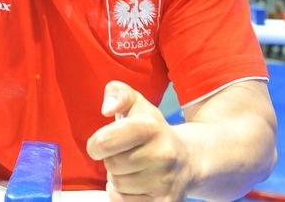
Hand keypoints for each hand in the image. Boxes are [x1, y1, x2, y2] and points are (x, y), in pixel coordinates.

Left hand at [87, 81, 191, 199]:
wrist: (188, 159)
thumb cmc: (153, 131)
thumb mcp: (136, 104)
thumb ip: (118, 93)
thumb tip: (107, 108)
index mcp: (151, 127)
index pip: (105, 141)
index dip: (96, 144)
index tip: (101, 143)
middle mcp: (163, 154)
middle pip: (111, 165)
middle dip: (112, 160)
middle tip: (126, 154)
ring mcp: (166, 182)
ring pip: (117, 185)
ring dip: (119, 178)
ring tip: (134, 168)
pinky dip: (124, 195)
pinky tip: (137, 184)